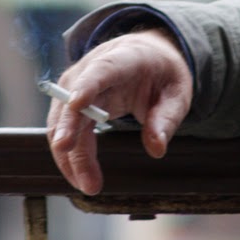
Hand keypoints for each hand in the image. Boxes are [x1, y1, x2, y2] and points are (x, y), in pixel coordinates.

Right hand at [45, 29, 192, 194]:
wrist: (146, 55)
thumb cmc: (162, 73)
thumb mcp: (177, 93)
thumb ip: (167, 118)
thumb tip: (156, 149)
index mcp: (124, 59)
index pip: (101, 71)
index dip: (87, 87)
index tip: (76, 105)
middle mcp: (91, 68)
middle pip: (73, 103)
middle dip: (72, 137)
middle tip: (83, 176)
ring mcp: (76, 83)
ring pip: (61, 120)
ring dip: (70, 155)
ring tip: (88, 185)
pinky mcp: (70, 100)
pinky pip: (62, 128)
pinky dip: (68, 153)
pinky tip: (79, 175)